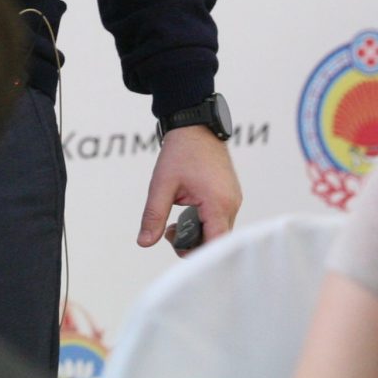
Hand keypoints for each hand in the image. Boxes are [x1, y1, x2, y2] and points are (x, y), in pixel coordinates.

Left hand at [139, 125, 240, 256]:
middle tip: (168, 230)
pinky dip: (203, 221)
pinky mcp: (230, 195)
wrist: (195, 125)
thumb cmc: (181, 151)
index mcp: (218, 203)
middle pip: (216, 241)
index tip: (175, 245)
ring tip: (174, 221)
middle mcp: (231, 204)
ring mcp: (233, 199)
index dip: (195, 252)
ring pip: (218, 231)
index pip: (215, 244)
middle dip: (192, 243)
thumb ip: (153, 216)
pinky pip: (219, 218)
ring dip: (197, 232)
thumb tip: (144, 242)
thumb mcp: (162, 185)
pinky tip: (187, 211)